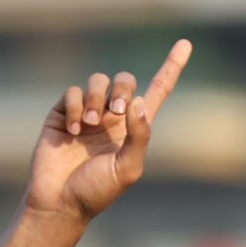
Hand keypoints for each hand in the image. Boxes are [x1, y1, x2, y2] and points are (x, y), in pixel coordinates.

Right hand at [22, 41, 191, 224]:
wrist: (59, 202)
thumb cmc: (97, 192)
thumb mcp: (128, 169)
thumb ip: (139, 135)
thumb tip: (140, 101)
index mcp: (134, 129)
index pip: (158, 91)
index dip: (172, 67)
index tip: (186, 43)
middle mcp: (113, 117)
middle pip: (126, 81)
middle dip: (122, 89)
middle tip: (115, 112)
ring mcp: (87, 113)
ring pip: (98, 81)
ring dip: (96, 98)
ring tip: (89, 124)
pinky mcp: (62, 114)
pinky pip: (73, 92)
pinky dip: (75, 107)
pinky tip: (72, 130)